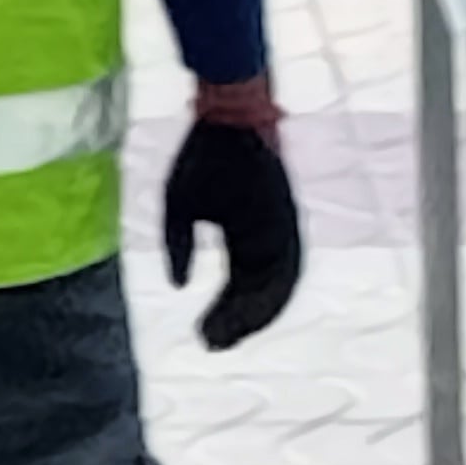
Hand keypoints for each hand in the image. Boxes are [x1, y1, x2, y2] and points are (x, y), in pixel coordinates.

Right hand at [163, 85, 299, 349]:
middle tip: (212, 344)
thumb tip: (178, 286)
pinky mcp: (288, 222)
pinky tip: (248, 315)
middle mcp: (268, 238)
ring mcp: (281, 231)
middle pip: (259, 294)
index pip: (239, 285)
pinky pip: (286, 270)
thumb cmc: (201, 158)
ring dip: (252, 316)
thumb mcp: (178, 208)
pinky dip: (270, 296)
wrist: (227, 120)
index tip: (204, 336)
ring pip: (275, 288)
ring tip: (224, 337)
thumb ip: (179, 248)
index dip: (224, 313)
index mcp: (244, 234)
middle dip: (236, 322)